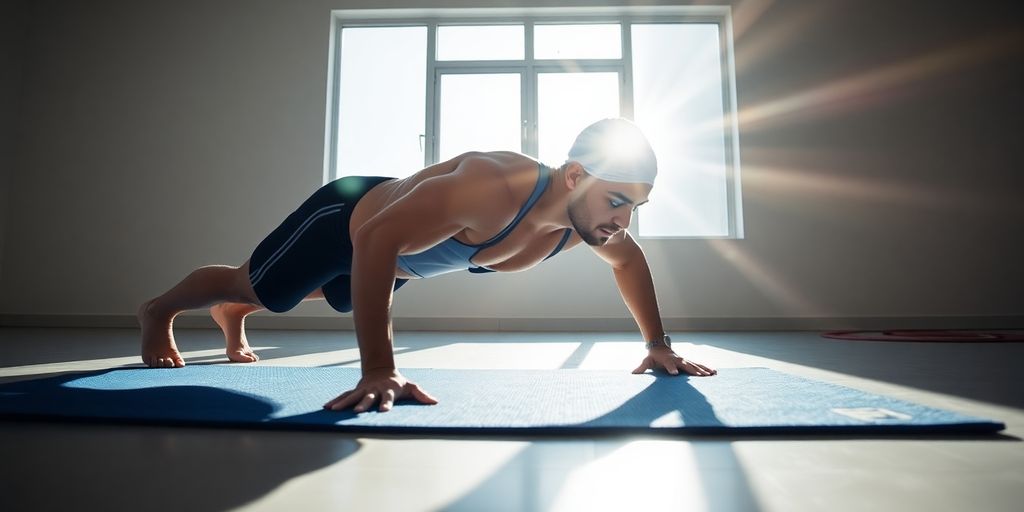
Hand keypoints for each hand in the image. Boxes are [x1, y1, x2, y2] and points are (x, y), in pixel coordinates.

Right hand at [323, 368, 438, 412]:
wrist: (382, 371)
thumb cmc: (399, 383)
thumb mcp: (411, 387)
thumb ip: (422, 395)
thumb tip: (435, 402)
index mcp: (388, 390)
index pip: (388, 398)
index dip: (386, 404)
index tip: (384, 411)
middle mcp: (374, 390)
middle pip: (368, 397)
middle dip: (363, 404)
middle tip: (357, 412)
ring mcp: (364, 390)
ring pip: (352, 396)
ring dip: (343, 403)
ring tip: (334, 410)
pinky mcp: (356, 391)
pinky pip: (344, 396)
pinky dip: (336, 401)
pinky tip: (327, 407)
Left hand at [632, 346, 716, 376]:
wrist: (659, 345)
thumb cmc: (653, 355)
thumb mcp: (647, 360)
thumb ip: (641, 367)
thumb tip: (633, 373)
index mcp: (667, 360)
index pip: (669, 365)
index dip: (671, 369)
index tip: (674, 374)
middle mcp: (677, 359)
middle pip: (686, 365)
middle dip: (693, 370)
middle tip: (701, 376)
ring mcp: (684, 360)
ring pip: (695, 365)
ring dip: (703, 369)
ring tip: (712, 375)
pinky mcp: (688, 361)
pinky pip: (698, 365)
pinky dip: (706, 368)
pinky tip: (714, 373)